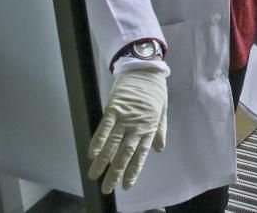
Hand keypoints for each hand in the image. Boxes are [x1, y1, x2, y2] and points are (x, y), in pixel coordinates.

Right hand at [88, 68, 167, 193]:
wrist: (146, 68)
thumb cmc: (155, 90)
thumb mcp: (163, 110)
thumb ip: (160, 130)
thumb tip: (159, 149)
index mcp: (149, 127)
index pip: (140, 154)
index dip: (133, 170)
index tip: (126, 185)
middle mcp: (137, 125)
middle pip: (124, 153)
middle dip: (115, 172)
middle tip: (106, 188)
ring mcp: (125, 117)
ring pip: (112, 143)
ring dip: (103, 161)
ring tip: (94, 175)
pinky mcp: (114, 107)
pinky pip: (105, 126)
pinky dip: (99, 139)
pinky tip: (93, 153)